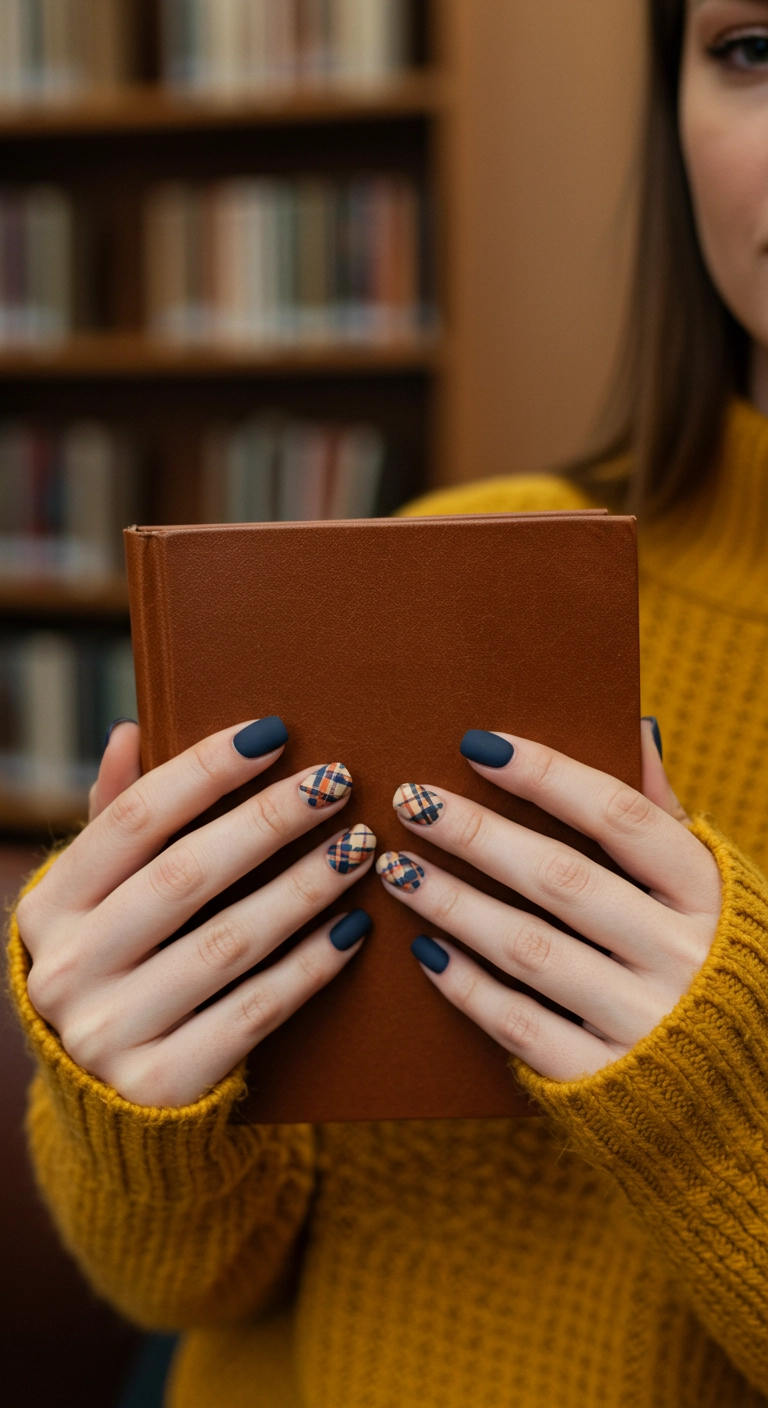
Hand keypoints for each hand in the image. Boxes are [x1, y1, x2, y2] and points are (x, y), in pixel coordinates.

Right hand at [19, 719, 375, 1107]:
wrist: (109, 1107)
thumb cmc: (120, 970)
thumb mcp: (98, 901)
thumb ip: (114, 819)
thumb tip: (130, 731)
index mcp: (47, 909)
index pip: (133, 820)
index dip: (205, 770)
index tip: (274, 733)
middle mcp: (66, 970)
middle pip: (184, 875)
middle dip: (270, 821)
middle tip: (338, 782)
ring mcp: (110, 1033)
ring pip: (228, 942)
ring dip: (304, 887)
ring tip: (359, 848)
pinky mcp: (163, 1084)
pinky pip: (255, 1011)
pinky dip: (310, 966)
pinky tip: (353, 927)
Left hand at [377, 722, 721, 1080]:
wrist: (739, 1091)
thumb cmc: (708, 961)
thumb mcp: (707, 885)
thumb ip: (662, 811)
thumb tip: (633, 725)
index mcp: (707, 895)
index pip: (620, 817)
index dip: (548, 776)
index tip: (476, 744)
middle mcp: (681, 957)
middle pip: (563, 880)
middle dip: (478, 835)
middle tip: (411, 801)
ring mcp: (642, 1024)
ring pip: (531, 951)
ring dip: (455, 904)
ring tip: (399, 868)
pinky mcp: (601, 1082)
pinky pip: (521, 1027)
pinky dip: (469, 987)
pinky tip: (424, 949)